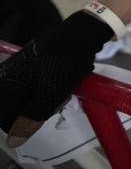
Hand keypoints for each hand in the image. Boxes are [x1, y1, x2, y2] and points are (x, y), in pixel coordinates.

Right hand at [0, 11, 112, 146]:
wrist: (77, 37)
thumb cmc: (62, 63)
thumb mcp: (47, 98)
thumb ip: (29, 120)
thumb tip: (13, 140)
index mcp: (5, 87)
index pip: (4, 119)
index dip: (23, 123)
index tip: (39, 116)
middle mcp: (7, 78)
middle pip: (17, 109)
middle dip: (38, 110)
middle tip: (54, 102)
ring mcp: (19, 71)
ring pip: (29, 99)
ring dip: (46, 101)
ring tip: (61, 92)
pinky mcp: (32, 66)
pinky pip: (37, 87)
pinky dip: (49, 90)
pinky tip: (62, 85)